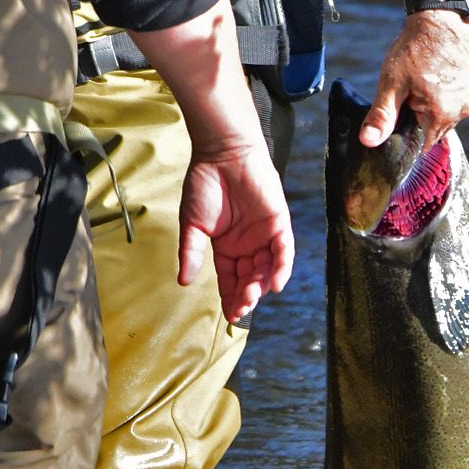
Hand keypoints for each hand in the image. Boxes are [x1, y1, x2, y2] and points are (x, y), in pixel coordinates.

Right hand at [178, 142, 293, 322]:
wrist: (221, 152)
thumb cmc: (204, 184)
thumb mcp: (193, 224)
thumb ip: (191, 252)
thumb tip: (183, 281)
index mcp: (227, 248)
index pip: (231, 280)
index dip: (231, 298)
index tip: (231, 316)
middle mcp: (248, 245)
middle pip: (250, 278)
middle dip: (247, 296)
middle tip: (242, 308)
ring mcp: (265, 234)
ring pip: (267, 268)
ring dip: (261, 285)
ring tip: (252, 297)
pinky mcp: (279, 221)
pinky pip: (284, 249)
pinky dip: (281, 267)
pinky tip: (275, 284)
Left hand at [359, 12, 468, 150]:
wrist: (440, 13)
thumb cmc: (413, 47)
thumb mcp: (392, 82)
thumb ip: (382, 115)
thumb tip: (368, 142)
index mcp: (442, 113)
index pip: (428, 138)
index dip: (417, 119)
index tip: (413, 98)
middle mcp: (466, 108)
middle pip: (445, 123)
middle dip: (432, 109)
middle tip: (424, 80)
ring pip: (460, 109)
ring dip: (449, 99)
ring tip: (439, 72)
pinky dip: (464, 87)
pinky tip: (454, 68)